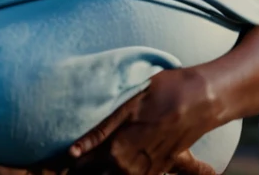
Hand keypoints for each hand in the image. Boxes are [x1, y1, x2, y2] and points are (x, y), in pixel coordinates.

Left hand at [68, 68, 224, 174]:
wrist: (202, 100)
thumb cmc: (163, 93)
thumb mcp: (127, 106)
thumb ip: (99, 131)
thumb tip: (73, 151)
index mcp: (116, 150)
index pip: (82, 165)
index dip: (70, 162)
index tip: (56, 157)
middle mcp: (129, 166)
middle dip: (84, 168)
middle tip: (66, 161)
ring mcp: (146, 170)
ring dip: (103, 169)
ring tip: (92, 159)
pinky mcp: (159, 169)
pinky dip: (122, 172)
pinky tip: (119, 162)